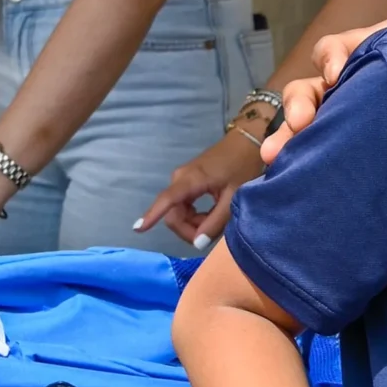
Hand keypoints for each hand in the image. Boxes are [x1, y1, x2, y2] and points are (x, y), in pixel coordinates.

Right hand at [137, 126, 265, 246]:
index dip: (152, 216)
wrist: (248, 141)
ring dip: (195, 222)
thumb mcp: (233, 197)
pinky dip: (196, 214)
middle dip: (190, 228)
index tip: (138, 229)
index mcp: (190, 181)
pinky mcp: (188, 181)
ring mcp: (182, 179)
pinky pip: (185, 204)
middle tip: (214, 232)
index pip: (166, 201)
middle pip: (174, 213)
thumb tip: (197, 244)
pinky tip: (212, 214)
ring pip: (179, 211)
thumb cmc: (243, 167)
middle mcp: (179, 179)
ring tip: (218, 220)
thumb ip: (216, 222)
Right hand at [261, 0, 386, 164]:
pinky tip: (294, 180)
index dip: (329, 58)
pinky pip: (321, 158)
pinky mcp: (353, 153)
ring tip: (277, 159)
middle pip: (306, 93)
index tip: (336, 74)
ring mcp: (345, 121)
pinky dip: (306, 166)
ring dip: (287, 139)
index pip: (331, 51)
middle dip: (297, 106)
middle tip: (300, 124)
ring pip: (304, 129)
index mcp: (361, 57)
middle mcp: (344, 89)